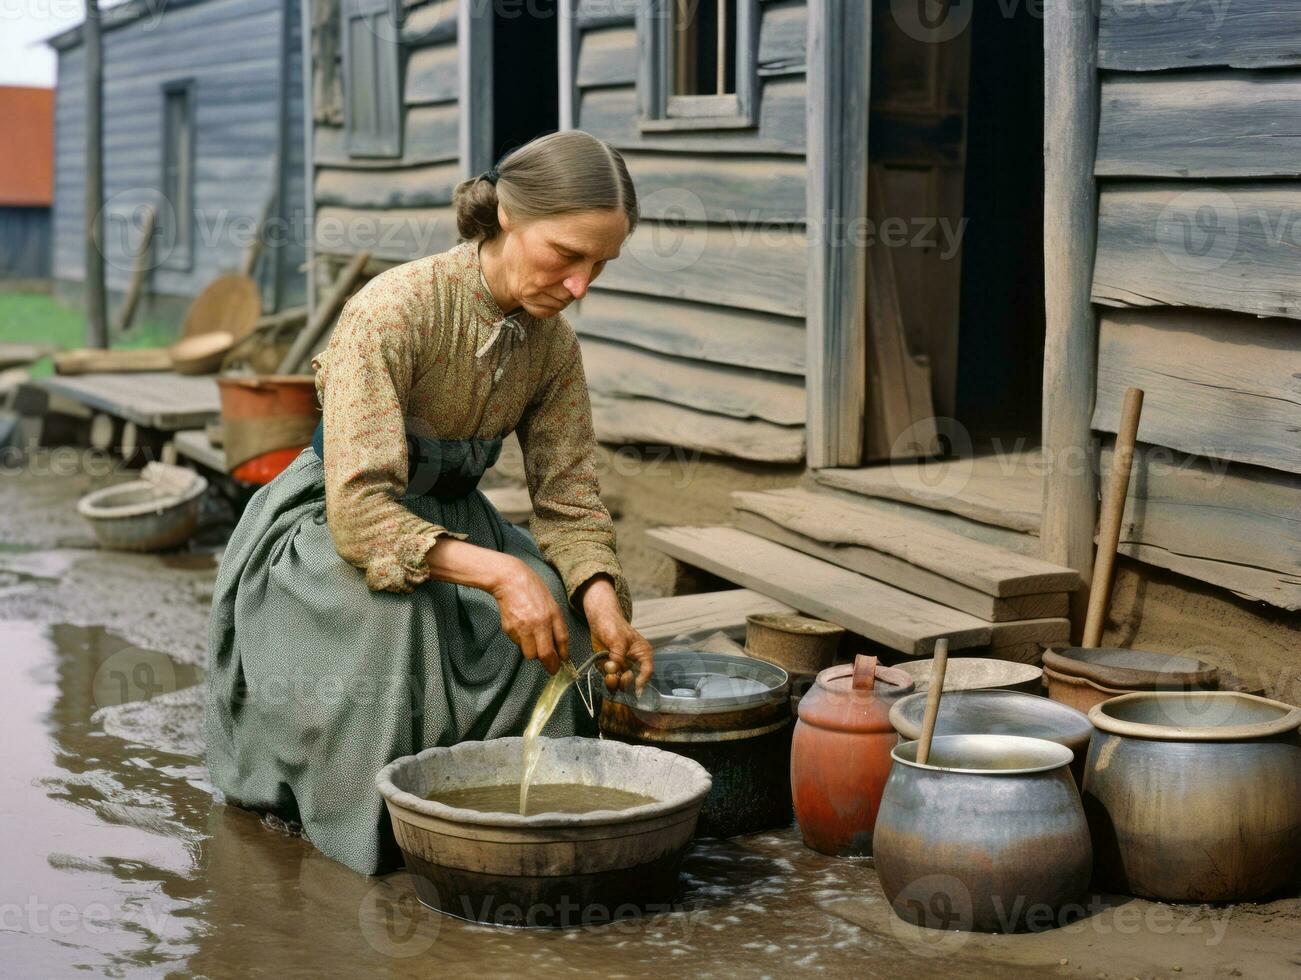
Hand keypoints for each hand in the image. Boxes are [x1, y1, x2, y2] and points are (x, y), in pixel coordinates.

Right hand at [489, 557, 569, 674]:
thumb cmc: (532, 589)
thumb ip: (556, 623)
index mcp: (553, 615)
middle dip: (550, 665)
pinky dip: (520, 641)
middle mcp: (539, 623)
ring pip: (530, 654)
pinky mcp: (510, 630)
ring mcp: (523, 628)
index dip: (563, 655)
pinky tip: (520, 626)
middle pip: (546, 654)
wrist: (510, 580)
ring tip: (531, 640)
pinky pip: (518, 644)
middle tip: (551, 669)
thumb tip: (558, 645)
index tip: (563, 662)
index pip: (562, 641)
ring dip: (532, 652)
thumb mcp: (551, 603)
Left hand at [580, 576, 652, 694]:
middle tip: (616, 677)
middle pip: (633, 680)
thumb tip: (614, 671)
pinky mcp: (611, 666)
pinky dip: (605, 675)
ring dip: (613, 680)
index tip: (634, 688)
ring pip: (620, 681)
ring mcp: (622, 665)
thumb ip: (617, 657)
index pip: (647, 671)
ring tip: (608, 671)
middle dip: (624, 681)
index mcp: (642, 653)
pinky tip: (603, 665)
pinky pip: (609, 676)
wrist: (599, 618)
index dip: (642, 681)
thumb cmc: (613, 624)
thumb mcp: (617, 640)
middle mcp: (634, 662)